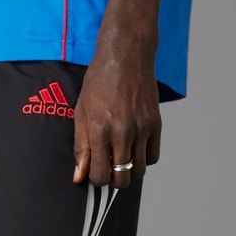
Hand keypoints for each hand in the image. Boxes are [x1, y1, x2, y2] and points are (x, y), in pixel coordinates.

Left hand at [72, 35, 160, 188]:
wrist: (125, 56)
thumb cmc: (99, 80)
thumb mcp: (81, 112)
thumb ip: (81, 146)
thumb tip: (79, 175)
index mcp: (100, 130)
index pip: (101, 174)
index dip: (96, 179)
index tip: (94, 172)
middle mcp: (123, 132)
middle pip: (122, 178)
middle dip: (112, 179)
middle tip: (107, 168)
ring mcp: (142, 129)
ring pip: (140, 171)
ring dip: (129, 172)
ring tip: (120, 159)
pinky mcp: (156, 124)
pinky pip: (153, 157)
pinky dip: (144, 159)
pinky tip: (134, 149)